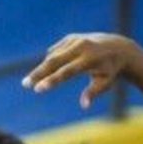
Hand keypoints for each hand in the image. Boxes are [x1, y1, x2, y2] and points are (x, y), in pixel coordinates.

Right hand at [22, 32, 142, 108]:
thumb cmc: (110, 70)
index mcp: (89, 59)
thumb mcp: (105, 83)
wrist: (117, 47)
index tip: (38, 89)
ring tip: (31, 81)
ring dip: (41, 69)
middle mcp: (81, 46)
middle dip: (38, 73)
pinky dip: (50, 60)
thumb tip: (84, 106)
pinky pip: (56, 51)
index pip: (66, 72)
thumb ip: (93, 93)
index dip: (51, 81)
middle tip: (25, 84)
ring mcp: (75, 40)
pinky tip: (46, 69)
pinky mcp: (71, 37)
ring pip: (53, 56)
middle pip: (54, 61)